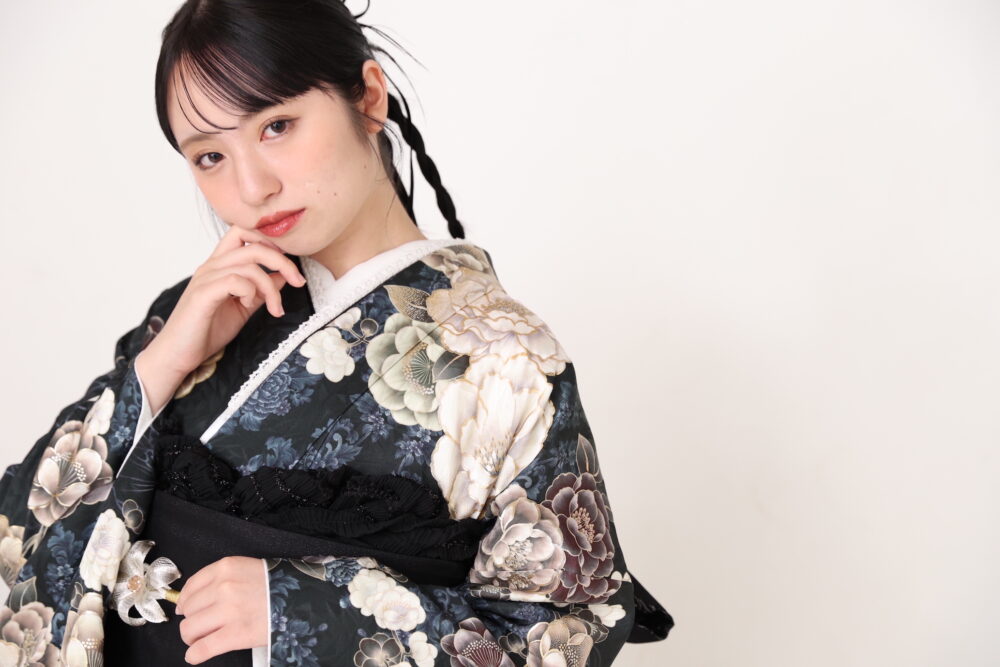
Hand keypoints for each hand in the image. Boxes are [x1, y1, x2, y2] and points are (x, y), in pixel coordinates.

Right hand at [137, 226, 306, 407]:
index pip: (244, 232)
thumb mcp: (244, 307)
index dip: (271, 241)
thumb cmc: (208, 330)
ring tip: (275, 309)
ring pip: (249, 264)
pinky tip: (249, 305)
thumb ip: (262, 290)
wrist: (179, 354)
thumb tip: (284, 276)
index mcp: (220, 265)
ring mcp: (206, 277)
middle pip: (253, 243)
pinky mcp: (203, 294)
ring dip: (270, 287)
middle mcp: (212, 265)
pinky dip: (250, 291)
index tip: (290, 265)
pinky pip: (235, 280)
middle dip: (283, 261)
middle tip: (299, 282)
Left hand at [175, 556, 269, 663]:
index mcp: (227, 568)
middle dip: (191, 619)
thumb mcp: (249, 569)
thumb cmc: (278, 586)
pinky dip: (195, 654)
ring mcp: (229, 611)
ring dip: (191, 637)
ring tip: (199, 640)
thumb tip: (189, 600)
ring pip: (190, 629)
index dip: (185, 600)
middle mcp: (224, 587)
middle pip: (189, 609)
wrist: (305, 600)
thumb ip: (222, 578)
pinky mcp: (235, 634)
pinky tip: (195, 655)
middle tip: (199, 626)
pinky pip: (203, 648)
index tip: (185, 608)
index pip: (192, 585)